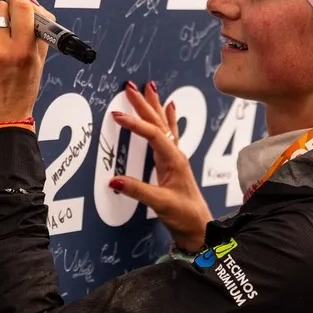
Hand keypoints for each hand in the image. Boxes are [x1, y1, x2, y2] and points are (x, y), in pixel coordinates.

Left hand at [0, 0, 50, 124]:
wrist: (1, 116)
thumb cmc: (22, 90)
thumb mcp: (39, 61)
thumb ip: (39, 32)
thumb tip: (33, 6)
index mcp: (24, 49)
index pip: (21, 7)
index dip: (19, 2)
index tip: (17, 6)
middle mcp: (2, 49)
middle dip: (2, 11)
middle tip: (3, 23)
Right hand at [110, 82, 212, 252]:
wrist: (199, 227)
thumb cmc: (184, 216)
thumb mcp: (160, 204)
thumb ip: (138, 191)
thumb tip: (114, 180)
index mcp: (173, 160)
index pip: (152, 134)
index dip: (134, 124)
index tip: (116, 114)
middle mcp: (176, 154)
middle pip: (158, 122)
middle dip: (144, 103)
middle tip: (131, 86)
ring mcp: (175, 157)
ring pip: (163, 124)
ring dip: (154, 105)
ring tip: (148, 87)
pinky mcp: (173, 163)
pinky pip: (169, 133)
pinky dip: (167, 118)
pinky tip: (169, 106)